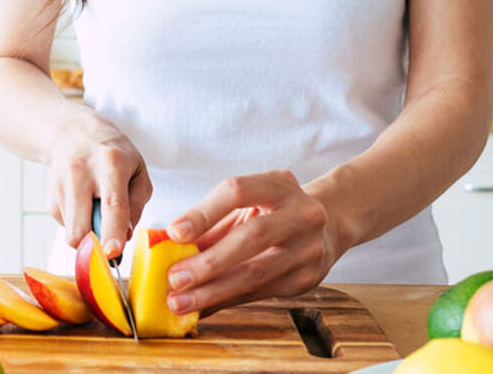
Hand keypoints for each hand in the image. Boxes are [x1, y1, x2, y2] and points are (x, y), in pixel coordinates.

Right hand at [46, 114, 150, 258]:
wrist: (72, 131)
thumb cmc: (113, 153)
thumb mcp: (138, 169)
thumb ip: (137, 204)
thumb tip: (124, 235)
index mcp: (111, 164)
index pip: (112, 204)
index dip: (112, 232)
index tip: (113, 253)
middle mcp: (81, 173)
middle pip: (81, 227)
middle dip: (95, 245)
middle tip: (110, 239)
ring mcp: (61, 185)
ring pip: (72, 232)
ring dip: (89, 231)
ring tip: (97, 208)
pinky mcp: (50, 197)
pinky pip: (66, 226)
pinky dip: (78, 223)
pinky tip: (83, 203)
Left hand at [163, 170, 340, 315]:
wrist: (326, 226)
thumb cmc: (273, 212)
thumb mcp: (247, 204)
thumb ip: (210, 220)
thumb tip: (165, 244)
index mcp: (280, 184)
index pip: (238, 191)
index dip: (204, 212)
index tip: (175, 233)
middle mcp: (301, 213)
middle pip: (252, 236)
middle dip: (209, 261)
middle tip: (175, 278)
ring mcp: (309, 248)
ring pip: (257, 272)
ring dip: (214, 290)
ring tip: (181, 301)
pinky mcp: (307, 278)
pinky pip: (260, 293)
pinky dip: (227, 301)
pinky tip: (202, 307)